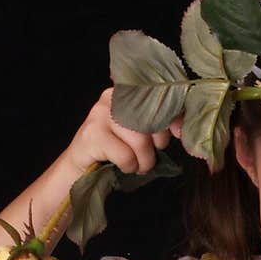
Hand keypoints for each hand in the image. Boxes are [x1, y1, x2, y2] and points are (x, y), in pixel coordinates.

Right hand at [64, 87, 183, 175]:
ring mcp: (100, 114)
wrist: (80, 166)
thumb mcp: (139, 134)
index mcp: (126, 92)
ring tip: (138, 166)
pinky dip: (129, 166)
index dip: (172, 117)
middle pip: (150, 123)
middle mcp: (112, 97)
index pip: (156, 98)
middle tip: (148, 160)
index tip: (177, 134)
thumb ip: (158, 126)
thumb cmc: (114, 149)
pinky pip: (125, 155)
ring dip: (143, 161)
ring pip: (139, 140)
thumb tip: (180, 129)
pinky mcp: (92, 134)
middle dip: (155, 148)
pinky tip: (123, 167)